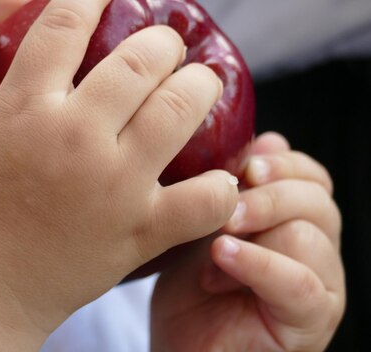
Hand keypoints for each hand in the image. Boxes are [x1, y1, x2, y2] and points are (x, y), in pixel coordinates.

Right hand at [0, 0, 237, 342]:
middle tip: (165, 47)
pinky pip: (203, 201)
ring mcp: (114, 185)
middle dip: (162, 41)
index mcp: (26, 105)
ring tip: (202, 83)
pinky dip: (220, 187)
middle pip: (143, 60)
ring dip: (202, 86)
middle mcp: (77, 137)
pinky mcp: (138, 231)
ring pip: (182, 110)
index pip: (68, 22)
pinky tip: (217, 176)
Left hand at [150, 132, 344, 350]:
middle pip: (317, 200)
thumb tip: (268, 138)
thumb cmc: (189, 288)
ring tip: (215, 244)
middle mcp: (315, 252)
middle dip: (267, 194)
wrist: (178, 346)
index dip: (284, 163)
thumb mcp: (204, 226)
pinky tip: (223, 258)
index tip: (245, 164)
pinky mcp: (310, 322)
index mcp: (294, 222)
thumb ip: (231, 188)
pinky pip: (299, 284)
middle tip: (225, 204)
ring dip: (257, 230)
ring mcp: (318, 287)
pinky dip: (260, 264)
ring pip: (310, 236)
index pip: (312, 177)